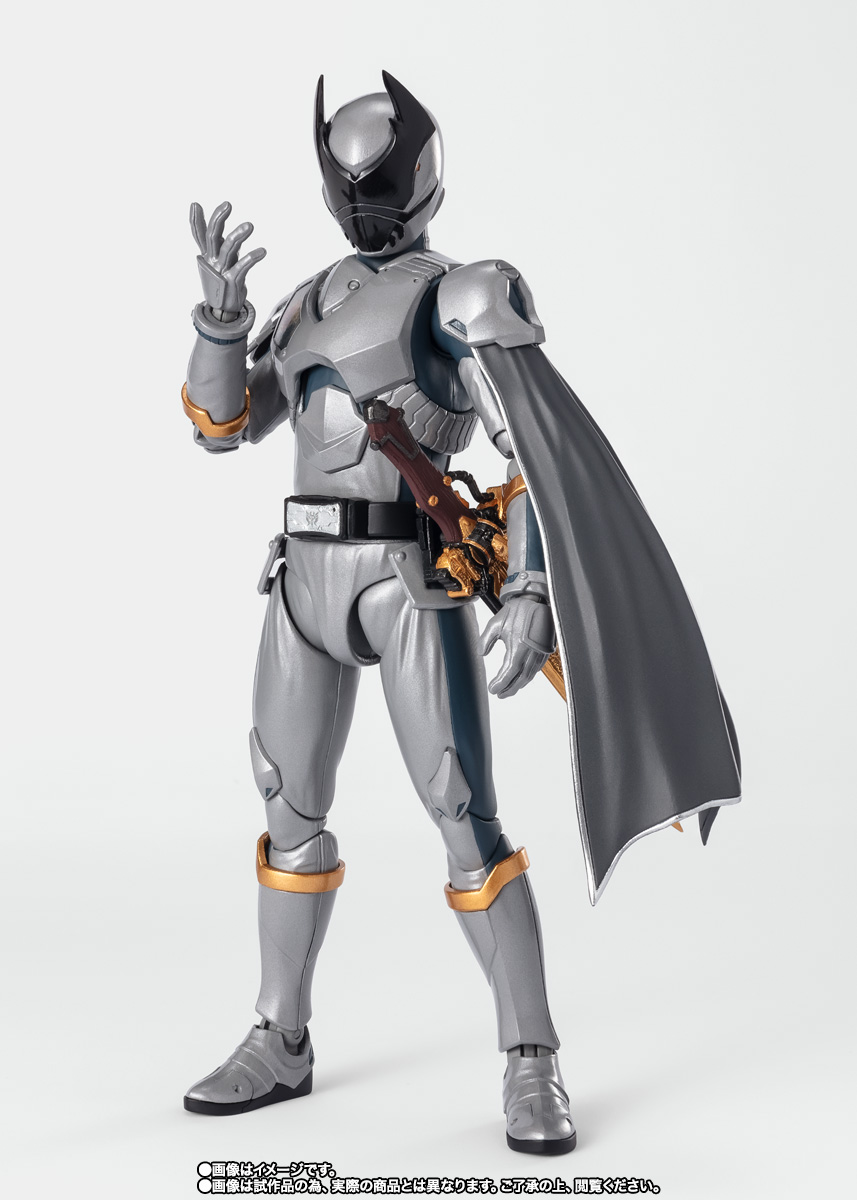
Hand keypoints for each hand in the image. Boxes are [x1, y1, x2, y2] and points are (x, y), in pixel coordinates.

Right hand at [189, 200, 265, 317]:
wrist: (224, 308)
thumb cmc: (223, 280)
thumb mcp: (219, 259)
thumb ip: (218, 241)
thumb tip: (217, 222)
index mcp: (208, 254)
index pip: (199, 235)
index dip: (196, 220)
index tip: (195, 204)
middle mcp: (213, 261)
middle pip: (212, 236)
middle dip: (218, 219)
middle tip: (228, 204)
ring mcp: (222, 271)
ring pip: (228, 249)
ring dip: (238, 236)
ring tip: (250, 226)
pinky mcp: (232, 281)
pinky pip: (242, 267)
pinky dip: (252, 258)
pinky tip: (262, 251)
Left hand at [480, 596, 554, 698]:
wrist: (537, 601)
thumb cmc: (519, 611)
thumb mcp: (496, 624)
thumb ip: (486, 640)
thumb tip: (481, 652)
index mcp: (518, 648)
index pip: (508, 674)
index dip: (500, 684)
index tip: (492, 689)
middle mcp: (530, 654)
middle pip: (520, 680)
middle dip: (509, 689)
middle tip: (499, 694)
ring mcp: (539, 653)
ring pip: (529, 676)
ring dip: (518, 685)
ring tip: (508, 689)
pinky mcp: (544, 651)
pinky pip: (536, 669)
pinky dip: (527, 677)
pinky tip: (521, 677)